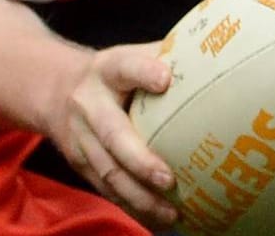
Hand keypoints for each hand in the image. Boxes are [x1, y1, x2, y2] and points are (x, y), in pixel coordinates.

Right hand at [45, 42, 178, 229]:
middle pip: (112, 134)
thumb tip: (220, 57)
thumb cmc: (112, 75)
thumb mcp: (130, 56)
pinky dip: (132, 208)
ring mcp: (81, 137)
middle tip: (169, 179)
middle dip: (139, 160)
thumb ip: (166, 56)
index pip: (125, 67)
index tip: (165, 79)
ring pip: (108, 171)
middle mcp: (90, 104)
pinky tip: (157, 221)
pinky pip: (106, 190)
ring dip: (139, 196)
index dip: (143, 72)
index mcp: (108, 70)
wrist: (54, 90)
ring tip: (170, 213)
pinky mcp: (80, 164)